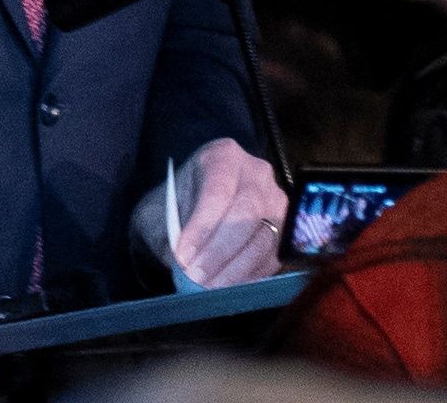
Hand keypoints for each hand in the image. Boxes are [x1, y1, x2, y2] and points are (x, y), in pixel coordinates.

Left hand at [132, 138, 286, 287]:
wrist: (195, 203)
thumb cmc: (177, 204)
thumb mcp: (160, 211)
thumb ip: (168, 235)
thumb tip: (182, 265)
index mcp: (223, 156)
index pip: (218, 191)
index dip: (202, 226)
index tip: (183, 256)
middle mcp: (257, 174)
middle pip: (246, 213)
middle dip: (219, 251)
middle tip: (196, 278)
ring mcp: (276, 201)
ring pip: (263, 238)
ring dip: (234, 270)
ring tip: (208, 289)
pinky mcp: (285, 231)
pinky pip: (272, 258)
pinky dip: (249, 277)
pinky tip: (227, 289)